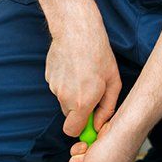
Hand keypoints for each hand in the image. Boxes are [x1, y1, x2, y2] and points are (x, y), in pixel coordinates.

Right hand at [45, 8, 121, 136]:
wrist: (76, 29)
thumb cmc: (98, 53)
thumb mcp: (113, 80)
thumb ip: (107, 107)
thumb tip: (99, 124)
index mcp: (82, 102)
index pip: (72, 131)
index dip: (81, 128)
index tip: (90, 119)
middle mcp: (65, 98)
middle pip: (69, 115)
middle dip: (79, 109)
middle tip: (92, 91)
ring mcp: (54, 87)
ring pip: (63, 99)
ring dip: (72, 93)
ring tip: (84, 73)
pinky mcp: (48, 76)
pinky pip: (58, 86)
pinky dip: (65, 81)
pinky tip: (74, 66)